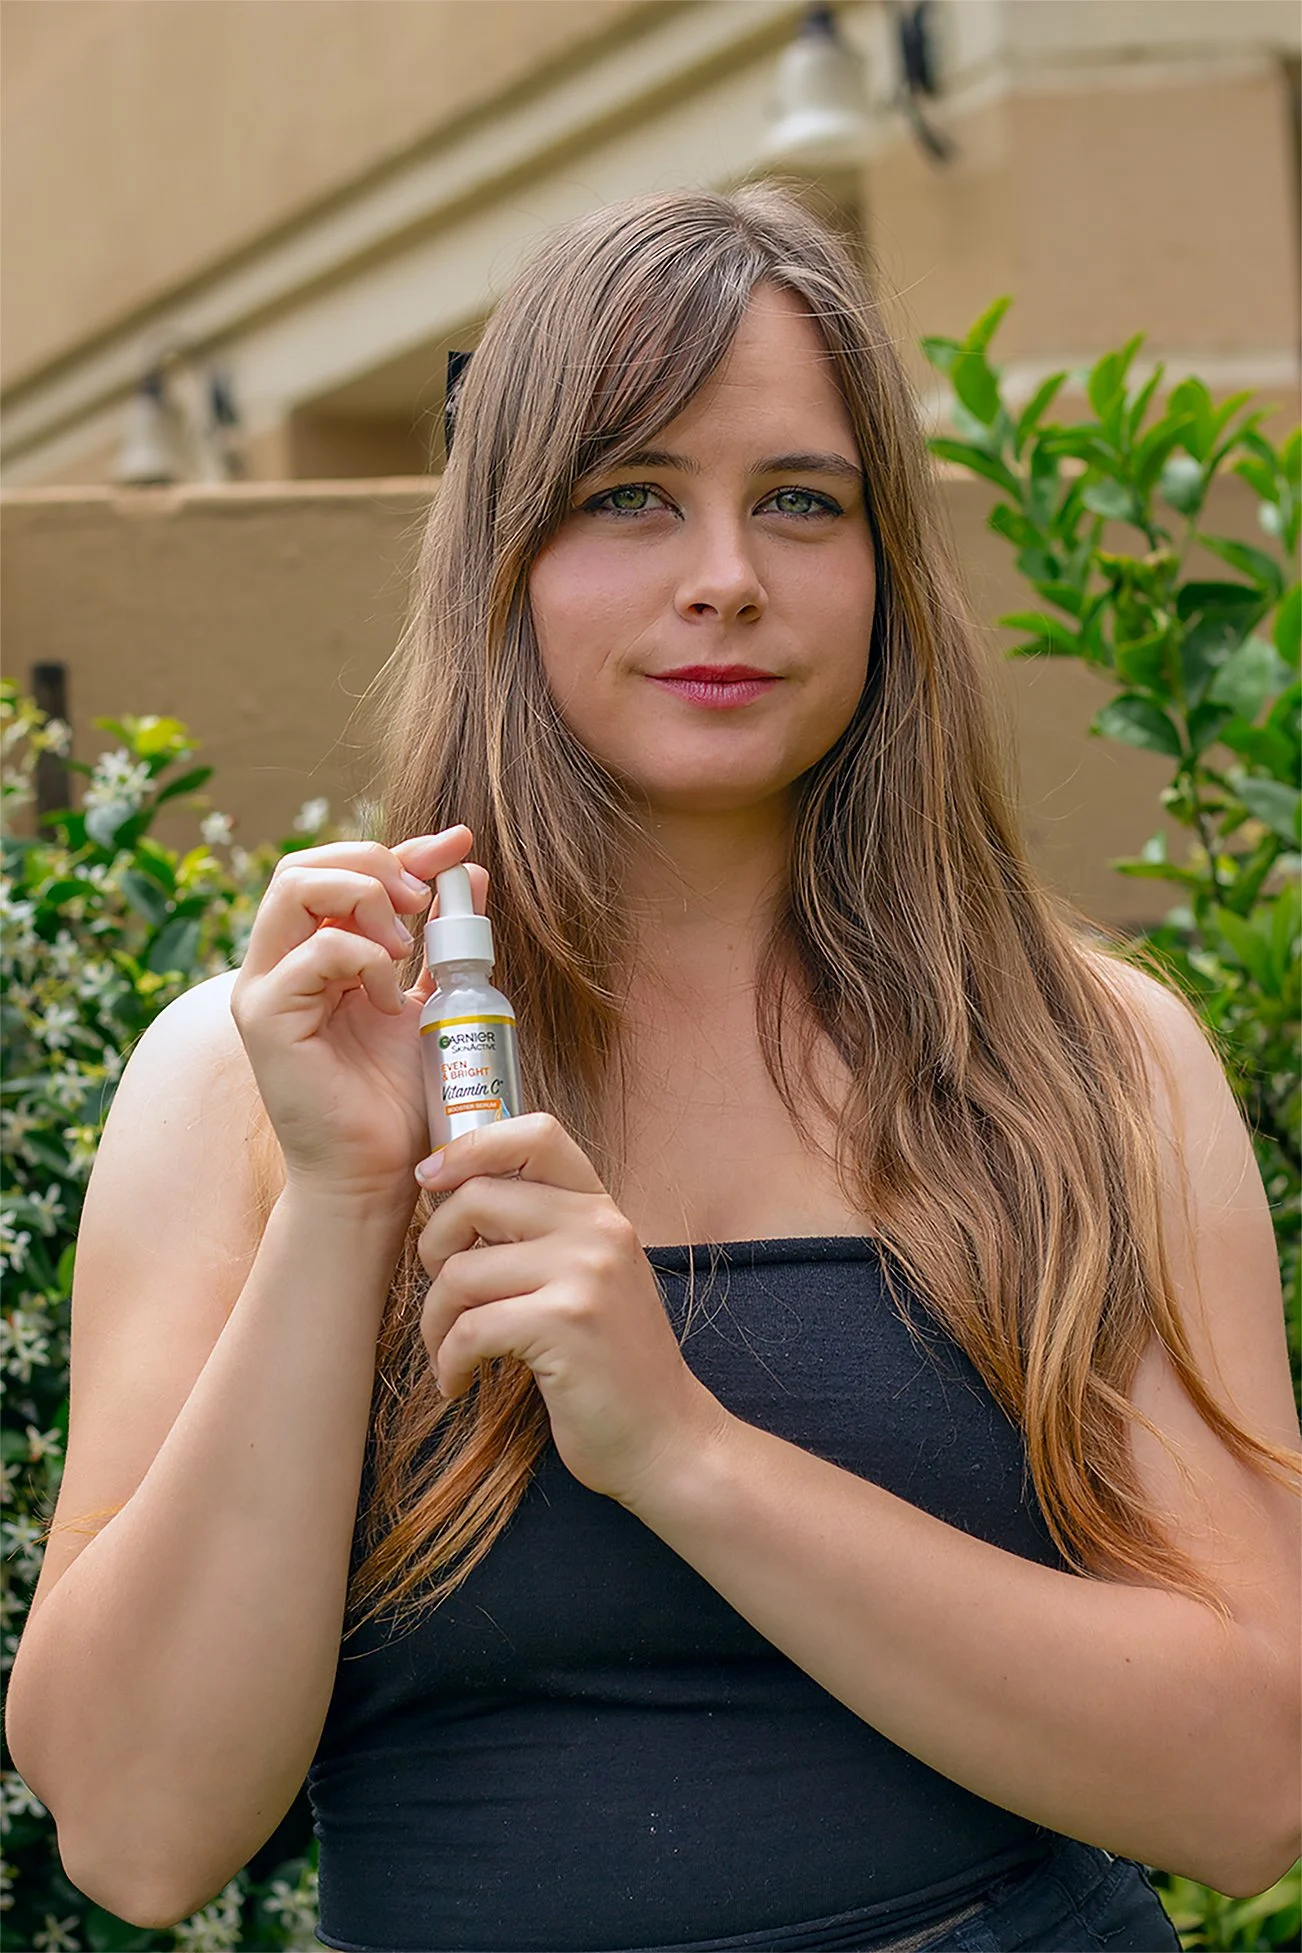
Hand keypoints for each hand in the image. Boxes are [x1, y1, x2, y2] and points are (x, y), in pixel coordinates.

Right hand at [230, 828, 488, 1204]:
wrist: (377, 1176)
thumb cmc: (398, 1098)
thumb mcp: (430, 1000)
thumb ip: (439, 939)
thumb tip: (467, 872)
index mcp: (310, 955)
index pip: (337, 870)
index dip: (400, 849)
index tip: (458, 846)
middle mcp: (277, 964)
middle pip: (304, 865)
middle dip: (375, 864)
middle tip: (423, 900)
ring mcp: (264, 989)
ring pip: (295, 889)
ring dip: (364, 899)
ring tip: (403, 947)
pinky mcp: (265, 1020)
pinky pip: (312, 953)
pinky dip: (362, 959)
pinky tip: (390, 998)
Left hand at [414, 1112, 728, 1504]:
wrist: (666, 1440)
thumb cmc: (612, 1365)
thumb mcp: (590, 1278)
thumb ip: (543, 1234)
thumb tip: (453, 1197)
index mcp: (601, 1211)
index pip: (536, 1134)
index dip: (470, 1147)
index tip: (432, 1179)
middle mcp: (598, 1229)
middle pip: (475, 1198)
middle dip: (434, 1248)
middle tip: (445, 1296)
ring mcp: (585, 1274)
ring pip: (461, 1271)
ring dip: (437, 1322)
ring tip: (452, 1354)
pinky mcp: (565, 1324)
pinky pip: (469, 1328)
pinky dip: (449, 1361)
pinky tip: (459, 1382)